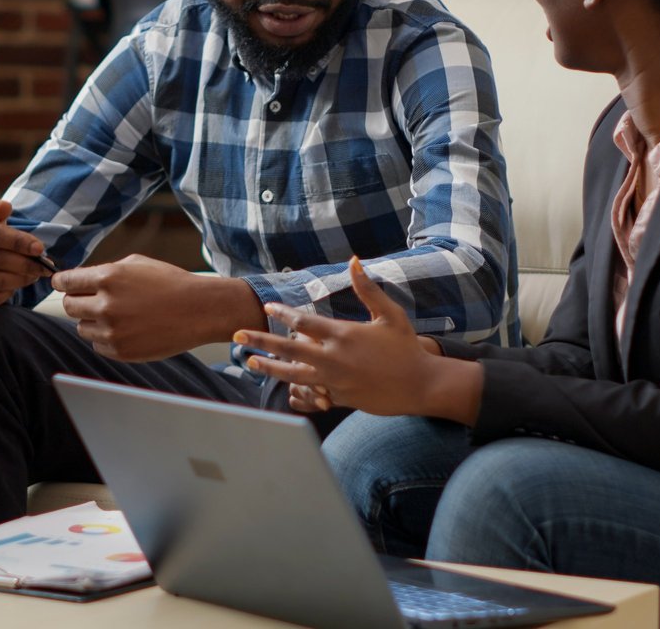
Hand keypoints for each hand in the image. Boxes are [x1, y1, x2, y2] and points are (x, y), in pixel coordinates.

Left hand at [54, 255, 261, 362]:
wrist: (199, 310)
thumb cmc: (170, 283)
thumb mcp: (136, 264)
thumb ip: (104, 271)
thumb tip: (80, 279)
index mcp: (108, 278)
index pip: (66, 282)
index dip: (61, 282)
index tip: (61, 284)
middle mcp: (106, 305)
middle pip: (69, 306)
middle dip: (77, 301)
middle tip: (90, 300)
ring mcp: (112, 331)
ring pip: (82, 328)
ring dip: (92, 321)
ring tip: (117, 315)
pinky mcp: (120, 351)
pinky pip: (98, 345)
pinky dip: (106, 337)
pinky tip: (127, 328)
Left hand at [236, 257, 475, 421]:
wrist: (422, 386)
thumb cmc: (407, 348)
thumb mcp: (390, 314)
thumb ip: (367, 289)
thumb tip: (353, 260)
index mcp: (343, 335)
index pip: (303, 322)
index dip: (282, 313)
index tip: (267, 306)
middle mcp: (333, 359)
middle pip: (288, 349)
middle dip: (260, 341)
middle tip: (237, 335)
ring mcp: (334, 382)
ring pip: (292, 374)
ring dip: (269, 368)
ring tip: (250, 362)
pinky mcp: (338, 399)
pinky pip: (310, 394)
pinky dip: (295, 390)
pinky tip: (281, 386)